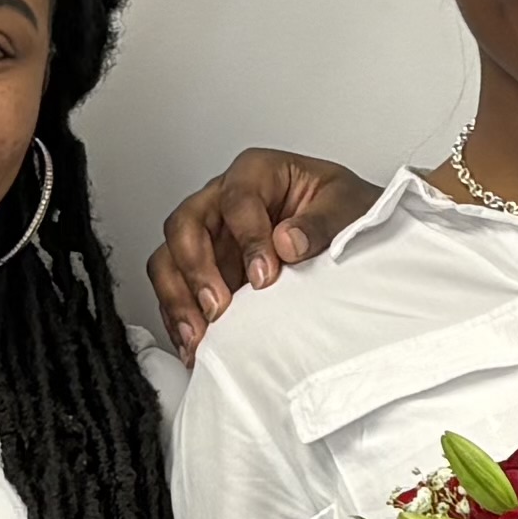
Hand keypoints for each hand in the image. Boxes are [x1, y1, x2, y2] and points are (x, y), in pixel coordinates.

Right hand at [152, 148, 380, 357]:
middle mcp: (222, 201)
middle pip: (185, 225)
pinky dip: (181, 319)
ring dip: (179, 299)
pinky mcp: (206, 271)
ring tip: (198, 336)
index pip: (236, 199)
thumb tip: (287, 242)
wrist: (349, 233)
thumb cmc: (343, 210)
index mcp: (257, 173)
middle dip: (196, 270)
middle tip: (218, 308)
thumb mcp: (347, 207)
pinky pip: (176, 291)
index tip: (264, 277)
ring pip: (169, 259)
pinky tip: (197, 345)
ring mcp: (209, 237)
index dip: (247, 238)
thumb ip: (319, 223)